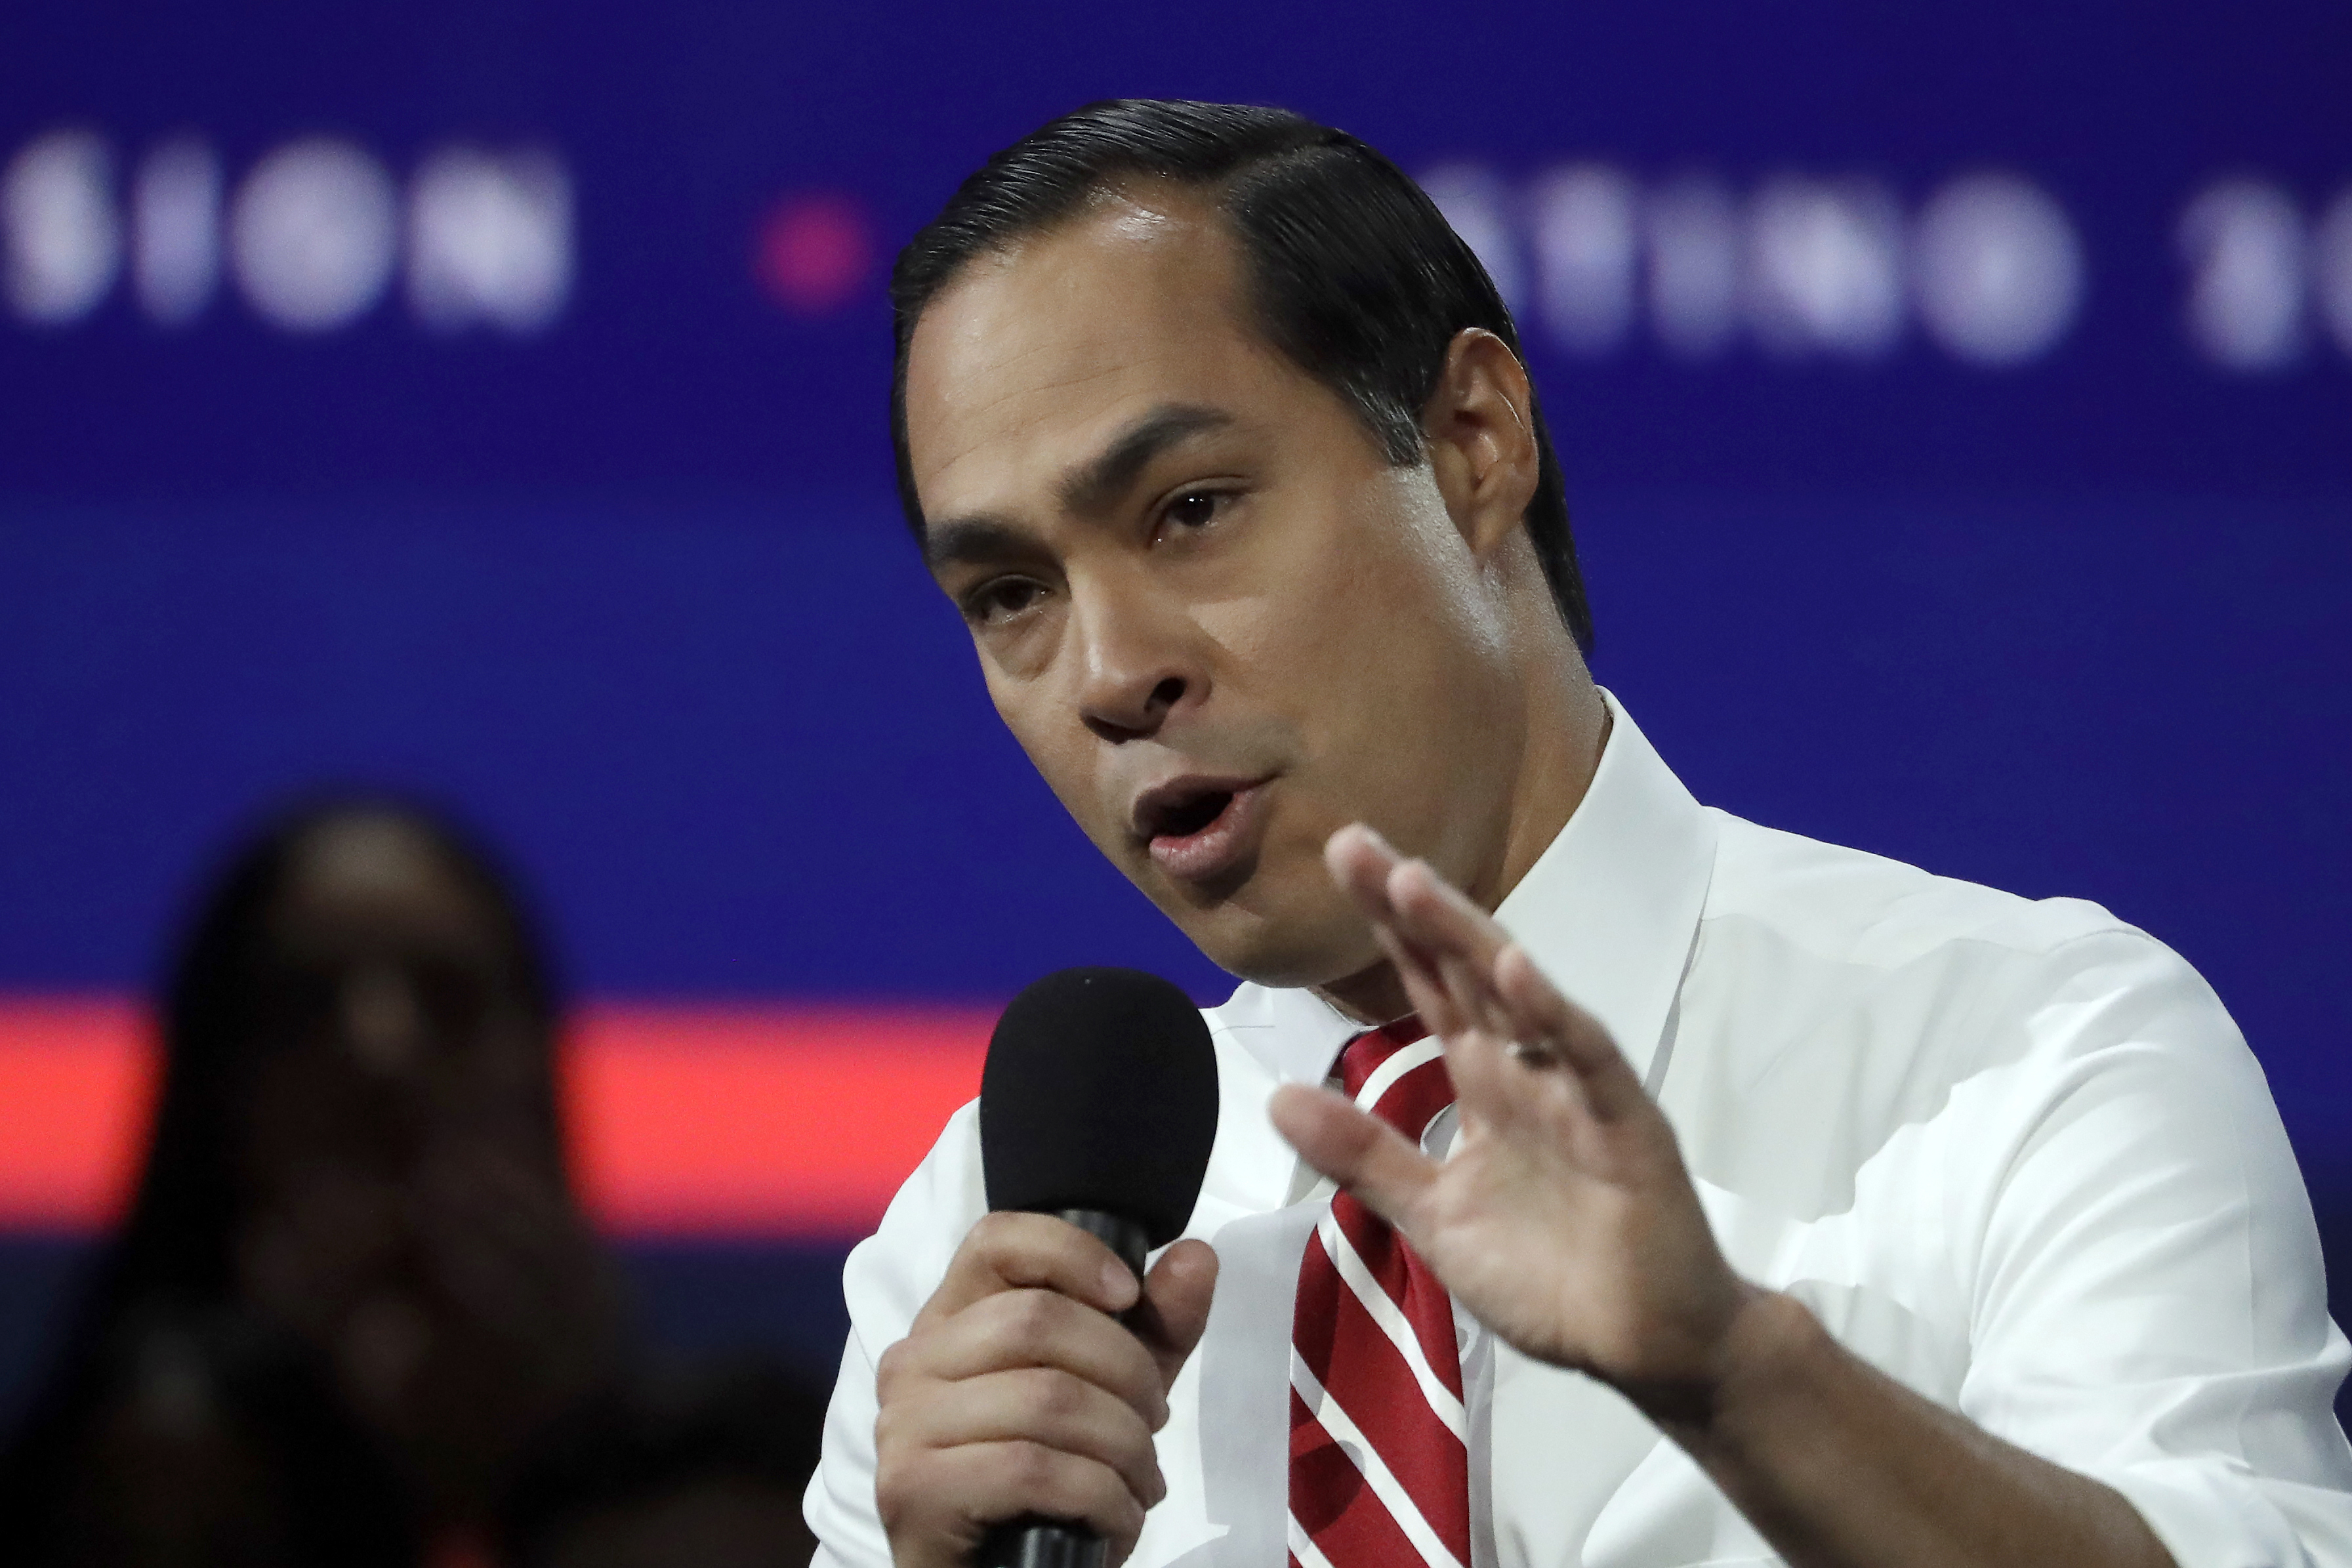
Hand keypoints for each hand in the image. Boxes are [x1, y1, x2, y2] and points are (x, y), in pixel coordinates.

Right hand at [874, 1211, 1217, 1567]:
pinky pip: (1032, 1469)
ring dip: (1124, 1446)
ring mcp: (904, 1424)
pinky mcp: (913, 1489)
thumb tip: (1198, 1256)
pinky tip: (1116, 1519)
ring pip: (1046, 1399)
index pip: (997, 1239)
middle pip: (1038, 1320)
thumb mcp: (1114, 1392)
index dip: (1072, 1253)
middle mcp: (914, 1360)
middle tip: (1153, 1422)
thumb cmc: (1049, 1484)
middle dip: (1126, 1372)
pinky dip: (1101, 1497)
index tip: (1130, 1296)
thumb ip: (1155, 1327)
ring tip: (1140, 1480)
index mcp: (951, 1320)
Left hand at [1271, 824, 1759, 1421]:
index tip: (1342, 860)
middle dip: (1412, 907)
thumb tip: (1275, 1097)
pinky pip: (1588, 1060)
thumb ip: (1365, 1155)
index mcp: (1484, 1081)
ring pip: (1520, 998)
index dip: (1387, 926)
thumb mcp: (1432, 1216)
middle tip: (1353, 842)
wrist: (1645, 1344)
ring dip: (1470, 940)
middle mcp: (1528, 1068)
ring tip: (1414, 883)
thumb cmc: (1548, 1276)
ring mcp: (1578, 1090)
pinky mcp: (1626, 1126)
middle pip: (1462, 970)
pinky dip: (1553, 1013)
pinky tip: (1515, 970)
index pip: (1428, 985)